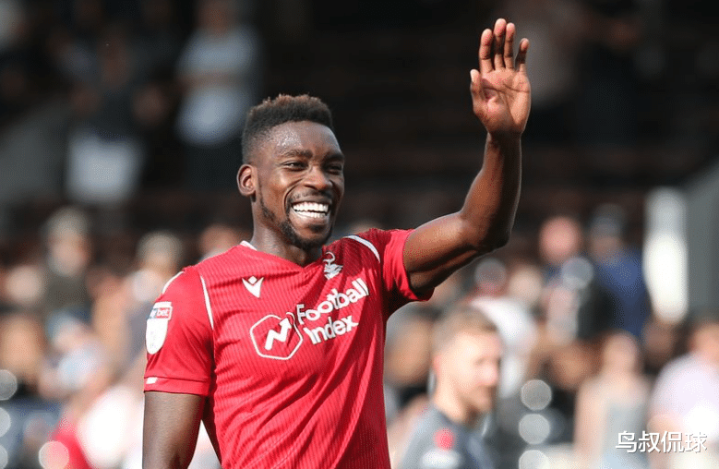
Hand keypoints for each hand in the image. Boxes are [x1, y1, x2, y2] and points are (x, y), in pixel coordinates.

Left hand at [470, 18, 530, 137]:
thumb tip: (473, 71)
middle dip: (498, 37)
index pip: (484, 56)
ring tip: (511, 27)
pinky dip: (523, 52)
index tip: (487, 32)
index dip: (485, 44)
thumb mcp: (481, 108)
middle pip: (496, 51)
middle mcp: (497, 74)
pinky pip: (522, 63)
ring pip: (508, 54)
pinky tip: (524, 42)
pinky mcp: (522, 80)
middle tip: (501, 22)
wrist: (508, 131)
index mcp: (485, 79)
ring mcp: (509, 76)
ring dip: (510, 40)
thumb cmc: (492, 122)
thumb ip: (476, 90)